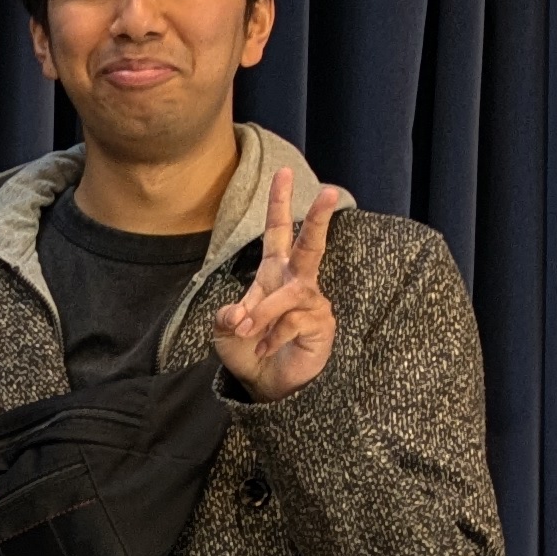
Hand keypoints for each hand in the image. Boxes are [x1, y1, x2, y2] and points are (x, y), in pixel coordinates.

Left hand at [209, 162, 347, 399]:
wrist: (267, 384)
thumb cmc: (249, 348)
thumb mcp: (226, 330)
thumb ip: (227, 317)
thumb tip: (238, 313)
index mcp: (273, 272)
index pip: (277, 231)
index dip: (279, 203)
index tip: (283, 171)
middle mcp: (296, 281)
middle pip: (311, 244)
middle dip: (318, 218)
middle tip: (329, 191)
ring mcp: (312, 303)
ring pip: (290, 295)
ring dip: (264, 312)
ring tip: (246, 330)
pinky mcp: (321, 326)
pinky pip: (292, 324)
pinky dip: (272, 337)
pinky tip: (265, 349)